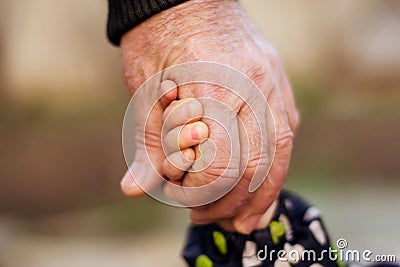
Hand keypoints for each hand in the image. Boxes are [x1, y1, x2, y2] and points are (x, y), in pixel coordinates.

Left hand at [119, 0, 298, 233]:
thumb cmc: (157, 38)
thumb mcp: (144, 89)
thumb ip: (149, 143)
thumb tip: (135, 188)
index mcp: (215, 86)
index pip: (221, 162)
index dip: (203, 192)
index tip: (184, 202)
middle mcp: (254, 84)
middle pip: (257, 163)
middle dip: (233, 201)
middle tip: (211, 218)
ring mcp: (271, 79)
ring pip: (280, 150)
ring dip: (264, 191)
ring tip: (246, 218)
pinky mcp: (277, 79)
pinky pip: (285, 128)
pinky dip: (275, 162)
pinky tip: (262, 181)